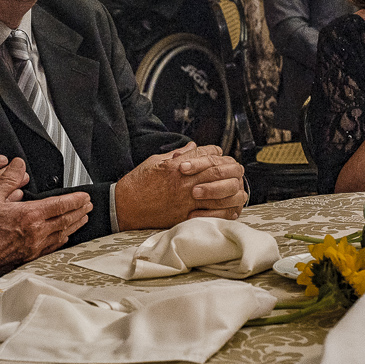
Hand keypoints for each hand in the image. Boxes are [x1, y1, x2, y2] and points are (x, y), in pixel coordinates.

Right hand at [0, 158, 92, 275]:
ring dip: (75, 224)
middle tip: (89, 206)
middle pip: (66, 219)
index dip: (75, 200)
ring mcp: (36, 246)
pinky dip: (63, 239)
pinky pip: (54, 246)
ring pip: (63, 233)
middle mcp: (37, 232)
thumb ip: (8, 180)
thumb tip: (18, 165)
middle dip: (80, 211)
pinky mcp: (32, 256)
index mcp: (30, 215)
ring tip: (83, 219)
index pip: (60, 205)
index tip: (85, 196)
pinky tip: (64, 237)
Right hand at [115, 143, 246, 230]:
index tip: (222, 155)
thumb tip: (192, 147)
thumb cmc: (137, 183)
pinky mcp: (183, 216)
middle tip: (238, 172)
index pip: (206, 155)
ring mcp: (184, 200)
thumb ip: (177, 154)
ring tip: (240, 192)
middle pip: (217, 173)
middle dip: (231, 171)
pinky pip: (210, 215)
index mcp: (177, 166)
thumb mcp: (155, 161)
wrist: (123, 206)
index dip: (217, 154)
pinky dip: (223, 212)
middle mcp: (183, 182)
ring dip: (232, 192)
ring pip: (218, 194)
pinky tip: (231, 210)